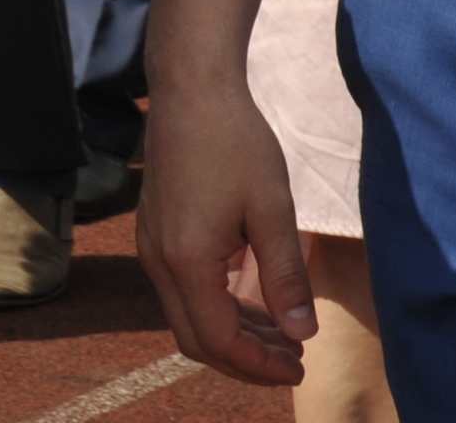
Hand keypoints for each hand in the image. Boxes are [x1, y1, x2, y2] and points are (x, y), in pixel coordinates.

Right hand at [137, 76, 313, 384]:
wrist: (190, 88)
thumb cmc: (235, 141)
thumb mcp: (272, 209)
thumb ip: (285, 276)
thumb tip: (303, 334)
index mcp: (187, 261)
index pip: (219, 341)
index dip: (259, 365)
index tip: (299, 367)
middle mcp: (159, 262)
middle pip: (196, 340)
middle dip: (244, 360)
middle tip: (291, 359)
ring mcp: (152, 247)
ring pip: (186, 318)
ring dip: (231, 335)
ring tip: (281, 334)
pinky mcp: (154, 233)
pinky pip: (182, 291)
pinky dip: (216, 309)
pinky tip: (252, 299)